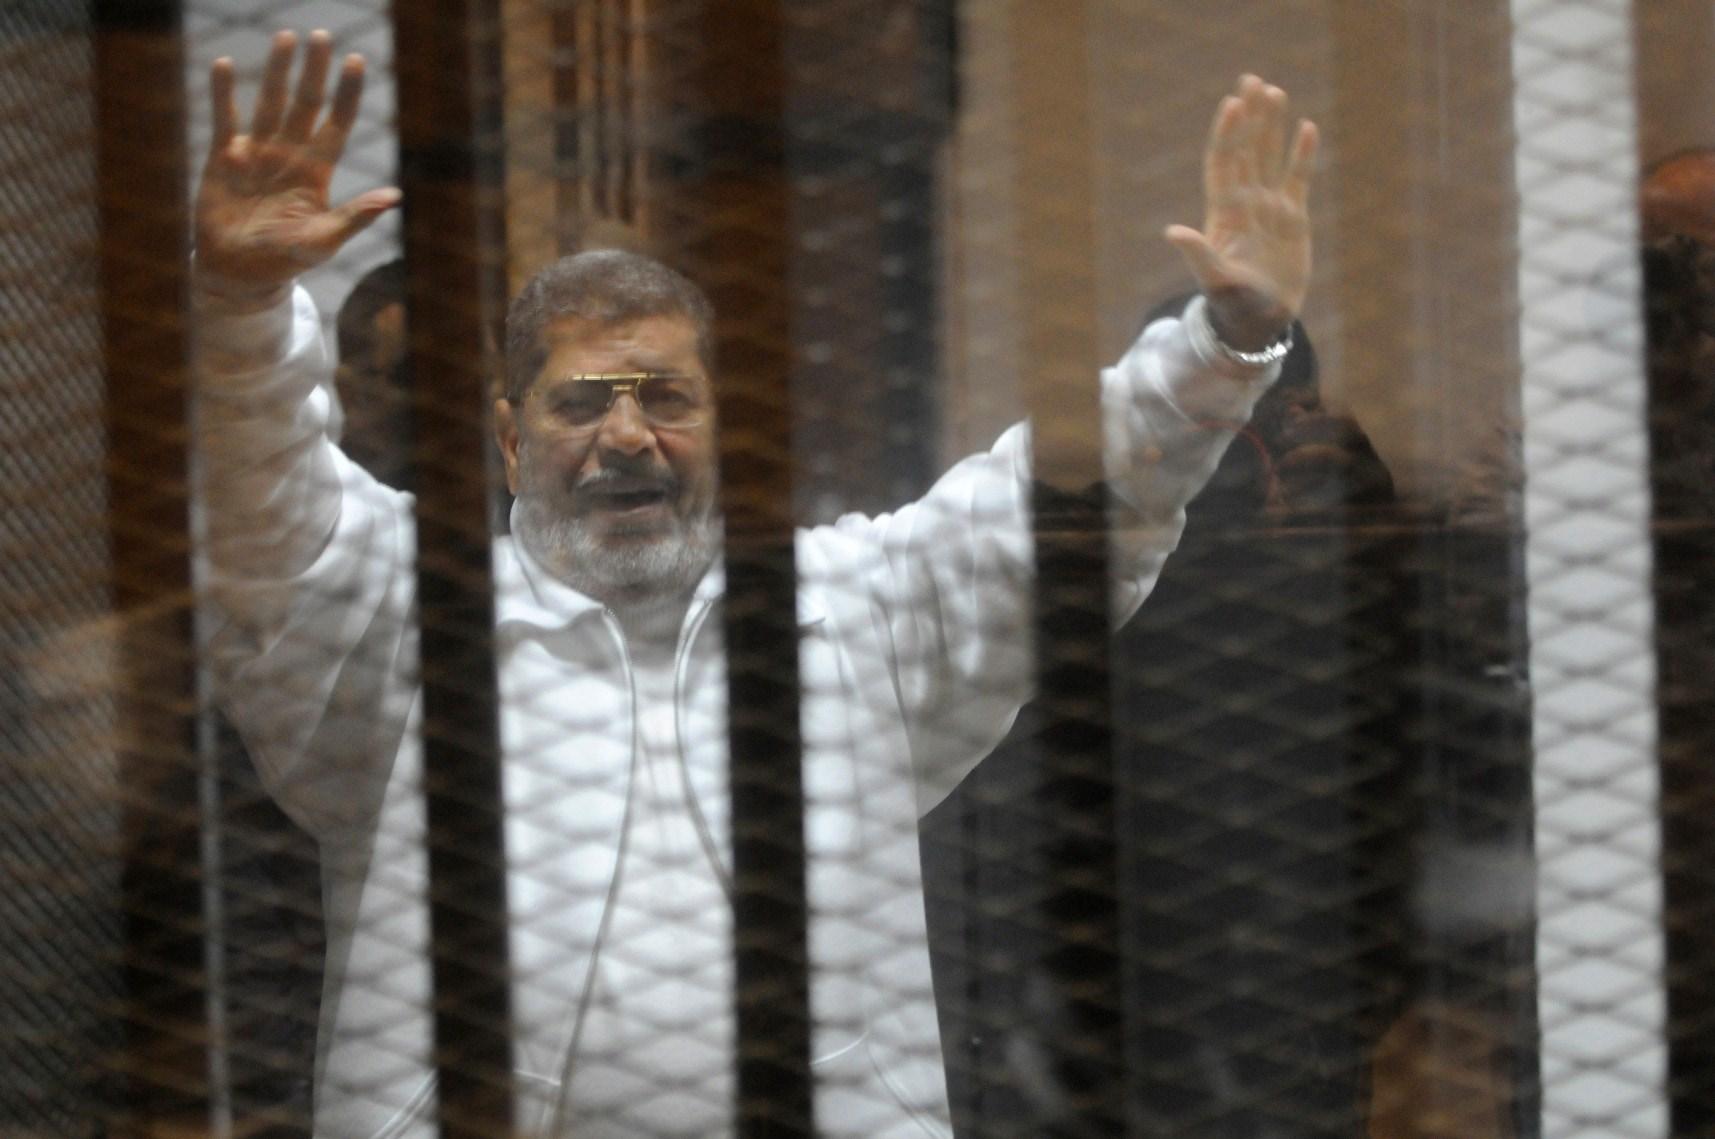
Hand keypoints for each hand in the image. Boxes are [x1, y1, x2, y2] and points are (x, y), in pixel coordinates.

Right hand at [195, 30, 398, 305]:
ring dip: (277, 71)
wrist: (238, 272)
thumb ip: (355, 216)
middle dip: (314, 71)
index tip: (356, 61)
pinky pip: (224, 118)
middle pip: (305, 104)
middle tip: (321, 35)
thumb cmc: (286, 260)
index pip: (336, 124)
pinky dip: (223, 93)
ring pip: (269, 103)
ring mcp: (257, 152)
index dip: (347, 94)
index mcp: (316, 172)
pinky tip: (225, 65)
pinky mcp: (223, 157)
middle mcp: (289, 155)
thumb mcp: (324, 240)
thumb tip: (395, 197)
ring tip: (285, 37)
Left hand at [1165, 75, 1317, 350]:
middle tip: (1253, 80)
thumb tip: (1173, 232)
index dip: (1228, 134)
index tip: (1232, 104)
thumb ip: (1197, 252)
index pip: (1224, 164)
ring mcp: (1269, 207)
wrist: (1259, 320)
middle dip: (1249, 117)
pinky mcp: (1293, 217)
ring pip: (1270, 157)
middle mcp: (1245, 203)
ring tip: (1275, 91)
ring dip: (1272, 126)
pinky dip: (1302, 154)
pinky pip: (1298, 178)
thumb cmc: (1233, 303)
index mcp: (1224, 213)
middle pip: (1246, 150)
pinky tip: (1307, 128)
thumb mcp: (1215, 278)